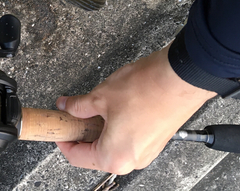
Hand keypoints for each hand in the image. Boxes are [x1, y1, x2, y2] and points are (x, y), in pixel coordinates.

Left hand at [55, 44, 215, 174]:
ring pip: (112, 145)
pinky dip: (116, 127)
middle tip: (74, 114)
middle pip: (95, 154)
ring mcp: (146, 152)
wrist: (180, 78)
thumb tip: (65, 106)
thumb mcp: (100, 96)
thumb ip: (78, 106)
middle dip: (82, 133)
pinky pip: (127, 139)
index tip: (59, 126)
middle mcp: (131, 161)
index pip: (76, 157)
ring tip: (95, 107)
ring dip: (99, 129)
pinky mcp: (155, 140)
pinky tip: (114, 108)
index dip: (63, 140)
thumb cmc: (146, 90)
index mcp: (114, 157)